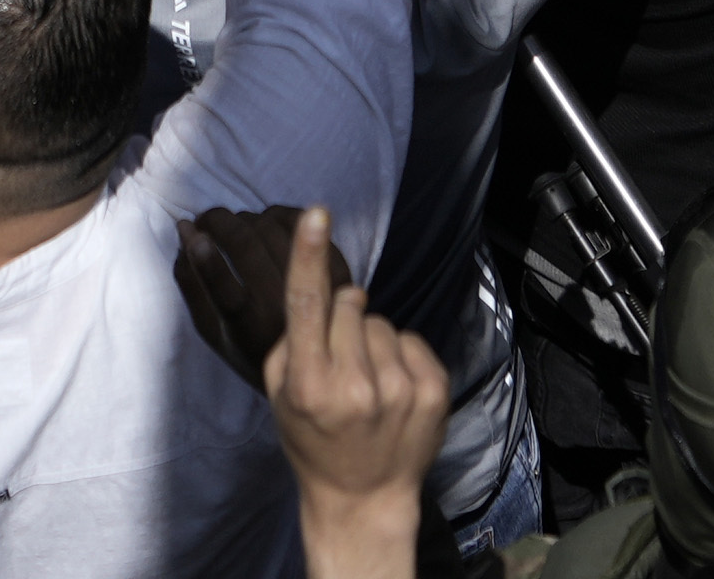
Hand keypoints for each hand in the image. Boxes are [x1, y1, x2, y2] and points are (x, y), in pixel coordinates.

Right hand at [262, 204, 447, 528]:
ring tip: (367, 383)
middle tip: (339, 361)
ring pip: (381, 320)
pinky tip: (392, 389)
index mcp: (308, 385)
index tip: (317, 214)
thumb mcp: (280, 398)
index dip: (309, 254)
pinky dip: (401, 355)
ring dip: (372, 340)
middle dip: (342, 318)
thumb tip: (321, 288)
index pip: (307, 306)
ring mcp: (399, 390)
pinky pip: (411, 337)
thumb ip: (291, 342)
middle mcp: (354, 386)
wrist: (363, 499)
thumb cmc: (313, 441)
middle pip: (349, 302)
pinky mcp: (433, 391)